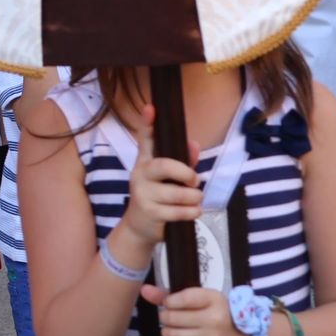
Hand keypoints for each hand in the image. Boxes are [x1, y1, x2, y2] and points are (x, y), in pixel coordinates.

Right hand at [121, 104, 201, 246]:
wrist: (139, 227)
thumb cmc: (158, 196)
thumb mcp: (168, 178)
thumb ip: (183, 161)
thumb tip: (194, 144)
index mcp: (145, 161)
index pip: (145, 138)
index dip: (147, 123)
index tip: (151, 108)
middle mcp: (140, 174)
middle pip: (164, 165)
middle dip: (185, 172)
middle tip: (195, 180)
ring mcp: (142, 193)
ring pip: (175, 193)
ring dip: (193, 197)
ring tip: (196, 199)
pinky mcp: (149, 212)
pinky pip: (177, 212)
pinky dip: (191, 212)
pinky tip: (193, 212)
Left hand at [141, 284, 252, 335]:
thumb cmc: (217, 312)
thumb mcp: (200, 298)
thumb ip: (170, 294)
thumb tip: (144, 290)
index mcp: (213, 299)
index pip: (182, 298)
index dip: (169, 301)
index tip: (168, 303)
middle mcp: (215, 318)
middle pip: (175, 318)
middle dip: (165, 317)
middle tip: (167, 317)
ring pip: (175, 335)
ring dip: (166, 332)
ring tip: (169, 329)